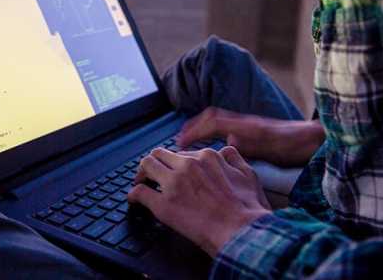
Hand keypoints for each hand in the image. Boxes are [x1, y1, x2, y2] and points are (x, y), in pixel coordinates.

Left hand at [127, 146, 270, 255]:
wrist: (242, 231)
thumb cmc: (248, 209)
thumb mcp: (248, 175)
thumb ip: (234, 159)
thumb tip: (227, 151)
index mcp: (207, 157)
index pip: (183, 154)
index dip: (177, 164)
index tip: (175, 173)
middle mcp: (188, 165)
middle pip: (160, 154)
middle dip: (155, 163)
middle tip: (153, 175)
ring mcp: (174, 184)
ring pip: (146, 165)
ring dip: (141, 174)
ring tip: (141, 183)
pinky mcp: (163, 204)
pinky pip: (139, 193)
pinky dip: (134, 195)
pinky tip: (134, 200)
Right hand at [177, 107, 325, 166]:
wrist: (316, 139)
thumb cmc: (298, 146)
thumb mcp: (274, 149)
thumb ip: (251, 145)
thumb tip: (228, 141)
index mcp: (247, 125)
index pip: (213, 122)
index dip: (194, 131)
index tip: (181, 142)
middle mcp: (247, 122)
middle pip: (213, 116)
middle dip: (194, 125)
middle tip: (180, 139)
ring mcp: (251, 124)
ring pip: (220, 119)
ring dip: (203, 127)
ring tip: (191, 139)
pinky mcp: (256, 129)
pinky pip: (228, 125)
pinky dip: (215, 131)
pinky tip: (215, 142)